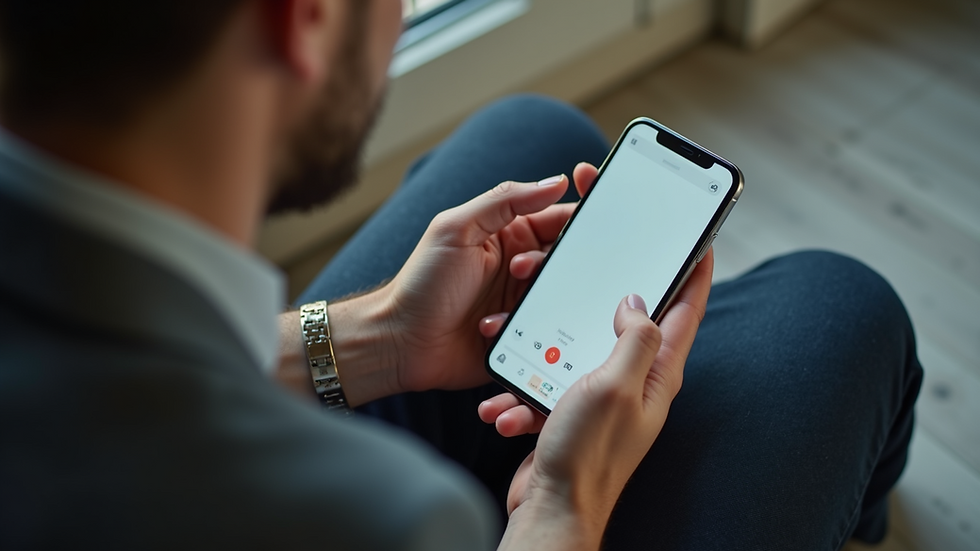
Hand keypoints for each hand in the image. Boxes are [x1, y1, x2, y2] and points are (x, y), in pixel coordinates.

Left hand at [380, 163, 599, 393]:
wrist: (400, 343)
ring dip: (542, 297)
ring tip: (507, 300)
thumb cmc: (421, 282)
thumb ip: (504, 201)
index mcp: (510, 234)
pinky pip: (548, 332)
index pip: (558, 217)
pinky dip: (528, 329)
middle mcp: (523, 267)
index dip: (582, 213)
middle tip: (522, 270)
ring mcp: (525, 303)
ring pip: (563, 296)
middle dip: (557, 262)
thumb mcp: (456, 229)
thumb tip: (554, 182)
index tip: (601, 212)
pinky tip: (492, 327)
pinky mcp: (525, 337)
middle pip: (568, 258)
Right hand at [488, 251, 713, 549]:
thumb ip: (634, 339)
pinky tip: (509, 405)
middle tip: (598, 266)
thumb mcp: (615, 385)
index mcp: (656, 374)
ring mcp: (604, 397)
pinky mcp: (573, 410)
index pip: (686, 314)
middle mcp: (635, 383)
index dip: (695, 275)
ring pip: (580, 350)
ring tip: (524, 351)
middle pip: (632, 324)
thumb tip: (637, 302)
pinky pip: (550, 383)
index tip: (700, 244)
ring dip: (550, 349)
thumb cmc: (587, 455)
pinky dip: (528, 391)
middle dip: (609, 297)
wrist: (552, 507)